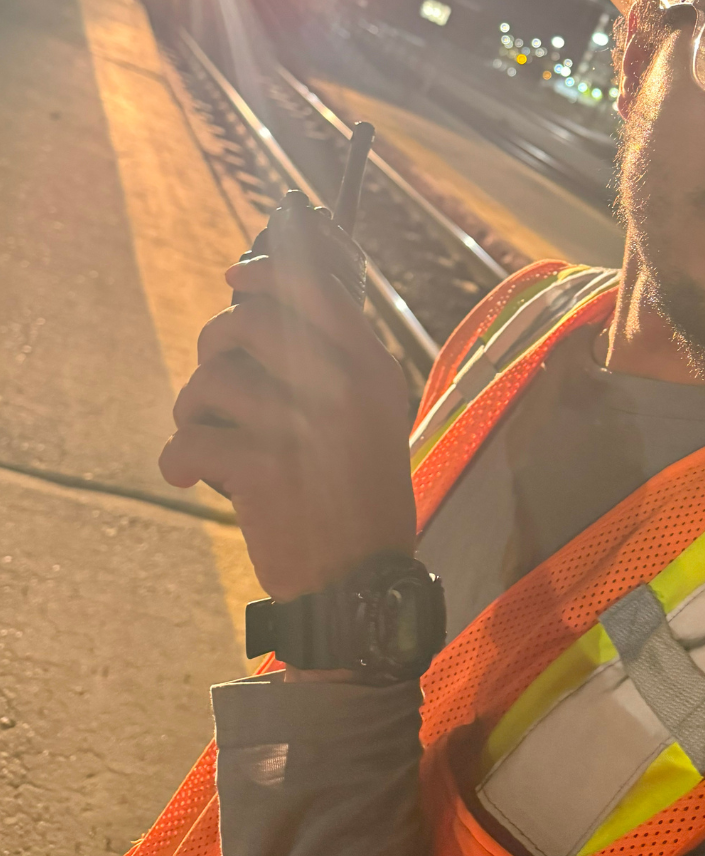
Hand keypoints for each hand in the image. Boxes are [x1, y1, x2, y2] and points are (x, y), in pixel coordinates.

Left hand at [161, 256, 414, 600]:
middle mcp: (340, 387)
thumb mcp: (376, 417)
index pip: (314, 287)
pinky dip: (176, 458)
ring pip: (210, 381)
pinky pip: (188, 440)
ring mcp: (299, 426)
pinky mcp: (259, 469)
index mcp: (371, 368)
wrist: (360, 582)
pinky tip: (186, 474)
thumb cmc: (362, 497)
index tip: (236, 277)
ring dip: (192, 408)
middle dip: (214, 343)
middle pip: (249, 323)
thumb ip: (339, 364)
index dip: (266, 273)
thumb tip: (271, 309)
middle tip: (214, 378)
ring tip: (203, 435)